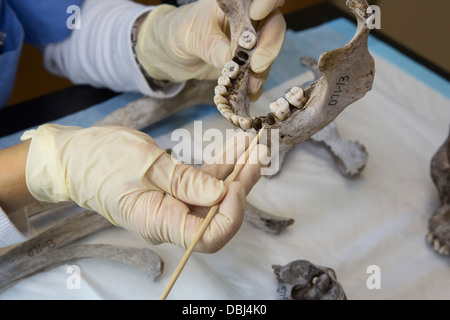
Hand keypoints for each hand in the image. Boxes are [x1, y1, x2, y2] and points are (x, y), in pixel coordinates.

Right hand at [22, 125, 267, 252]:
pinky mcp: (173, 190)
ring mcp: (173, 205)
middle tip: (260, 151)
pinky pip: (203, 181)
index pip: (210, 236)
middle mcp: (171, 220)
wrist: (76, 156)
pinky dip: (219, 164)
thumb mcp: (146, 165)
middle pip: (219, 213)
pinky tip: (234, 145)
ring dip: (235, 169)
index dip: (231, 213)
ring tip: (253, 143)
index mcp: (160, 222)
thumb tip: (222, 194)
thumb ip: (186, 182)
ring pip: (214, 194)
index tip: (235, 183)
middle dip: (242, 183)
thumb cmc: (101, 160)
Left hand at [136, 0, 285, 100]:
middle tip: (256, 66)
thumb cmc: (178, 33)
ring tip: (249, 86)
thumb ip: (212, 46)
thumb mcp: (191, 36)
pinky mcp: (247, 64)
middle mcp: (248, 20)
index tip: (256, 14)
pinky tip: (247, 94)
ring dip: (262, 71)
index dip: (268, 2)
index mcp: (235, 2)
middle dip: (269, 47)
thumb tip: (233, 62)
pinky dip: (255, 85)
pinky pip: (259, 74)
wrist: (171, 55)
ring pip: (269, 53)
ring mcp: (250, 43)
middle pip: (274, 27)